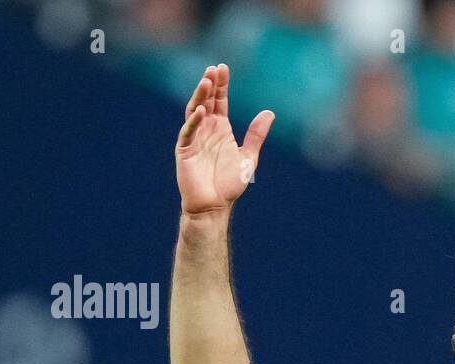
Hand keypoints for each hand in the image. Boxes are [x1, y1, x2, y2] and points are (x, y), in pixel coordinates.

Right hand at [175, 64, 274, 215]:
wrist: (215, 205)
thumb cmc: (229, 184)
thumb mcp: (248, 157)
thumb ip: (256, 135)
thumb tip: (269, 112)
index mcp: (221, 129)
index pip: (220, 101)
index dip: (221, 85)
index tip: (223, 67)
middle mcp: (206, 130)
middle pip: (206, 101)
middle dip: (209, 85)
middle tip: (214, 69)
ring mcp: (194, 138)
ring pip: (194, 111)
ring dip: (199, 97)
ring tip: (206, 82)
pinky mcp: (185, 150)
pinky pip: (188, 132)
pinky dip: (194, 121)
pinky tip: (201, 111)